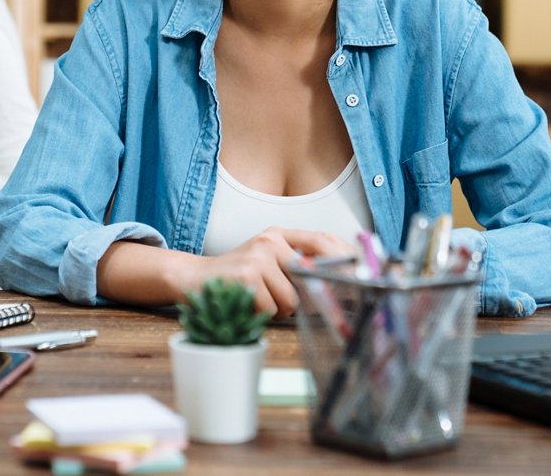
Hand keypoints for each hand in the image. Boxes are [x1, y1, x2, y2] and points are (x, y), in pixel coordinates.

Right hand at [180, 227, 352, 319]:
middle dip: (310, 299)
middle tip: (302, 307)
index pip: (322, 240)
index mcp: (279, 234)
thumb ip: (296, 265)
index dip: (343, 259)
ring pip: (291, 299)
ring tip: (260, 301)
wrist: (193, 278)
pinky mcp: (246, 277)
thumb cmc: (237, 276)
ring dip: (280, 311)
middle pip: (310, 276)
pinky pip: (272, 309)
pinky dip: (263, 315)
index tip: (356, 279)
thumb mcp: (267, 261)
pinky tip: (248, 304)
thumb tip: (338, 285)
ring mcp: (257, 257)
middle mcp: (270, 240)